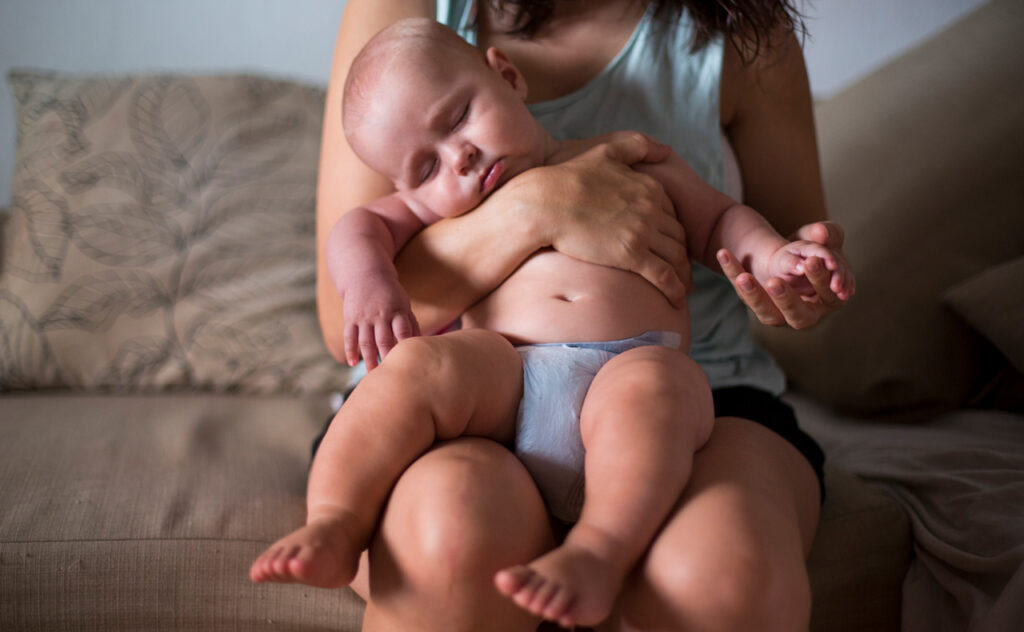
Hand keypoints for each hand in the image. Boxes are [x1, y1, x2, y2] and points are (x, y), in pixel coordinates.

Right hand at [342, 275, 419, 368]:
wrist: (365, 273)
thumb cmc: (390, 294)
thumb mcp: (404, 304)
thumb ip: (411, 324)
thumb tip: (422, 343)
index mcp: (397, 311)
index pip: (402, 331)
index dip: (404, 346)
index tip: (407, 362)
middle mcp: (380, 315)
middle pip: (384, 340)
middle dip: (387, 357)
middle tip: (390, 375)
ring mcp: (364, 317)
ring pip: (366, 341)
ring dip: (369, 359)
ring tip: (372, 375)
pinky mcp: (351, 318)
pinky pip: (350, 336)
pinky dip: (350, 350)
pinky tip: (352, 363)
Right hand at [504, 133, 691, 305]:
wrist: (544, 202)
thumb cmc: (567, 178)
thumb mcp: (606, 151)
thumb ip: (637, 146)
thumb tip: (666, 149)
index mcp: (649, 186)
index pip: (673, 214)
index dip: (676, 231)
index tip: (673, 245)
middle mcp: (652, 207)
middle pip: (679, 236)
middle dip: (684, 256)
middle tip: (683, 272)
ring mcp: (643, 231)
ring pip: (676, 257)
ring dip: (683, 275)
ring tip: (683, 289)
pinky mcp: (630, 254)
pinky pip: (662, 274)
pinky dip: (674, 288)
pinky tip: (676, 300)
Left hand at [717, 220, 854, 328]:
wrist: (786, 258)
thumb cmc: (813, 251)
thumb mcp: (822, 239)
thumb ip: (828, 235)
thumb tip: (821, 231)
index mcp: (830, 299)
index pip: (830, 295)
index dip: (821, 280)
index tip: (812, 262)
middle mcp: (807, 314)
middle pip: (799, 317)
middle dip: (787, 300)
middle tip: (774, 282)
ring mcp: (782, 315)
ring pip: (769, 315)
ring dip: (755, 297)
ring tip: (744, 277)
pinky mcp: (760, 307)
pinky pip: (745, 297)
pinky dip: (733, 274)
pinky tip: (724, 254)